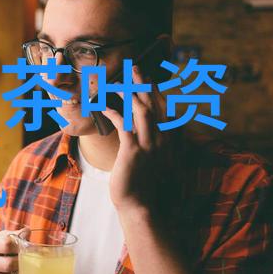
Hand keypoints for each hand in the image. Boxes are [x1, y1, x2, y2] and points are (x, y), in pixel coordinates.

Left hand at [101, 65, 171, 213]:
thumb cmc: (144, 184)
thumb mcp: (151, 161)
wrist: (140, 206)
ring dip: (130, 92)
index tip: (148, 76)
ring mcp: (150, 145)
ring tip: (119, 80)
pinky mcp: (133, 151)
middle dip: (144, 83)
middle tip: (135, 66)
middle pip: (154, 103)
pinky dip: (113, 112)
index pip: (165, 108)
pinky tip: (104, 105)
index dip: (156, 90)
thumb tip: (141, 130)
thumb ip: (150, 143)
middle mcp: (163, 140)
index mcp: (169, 140)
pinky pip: (123, 124)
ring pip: (141, 110)